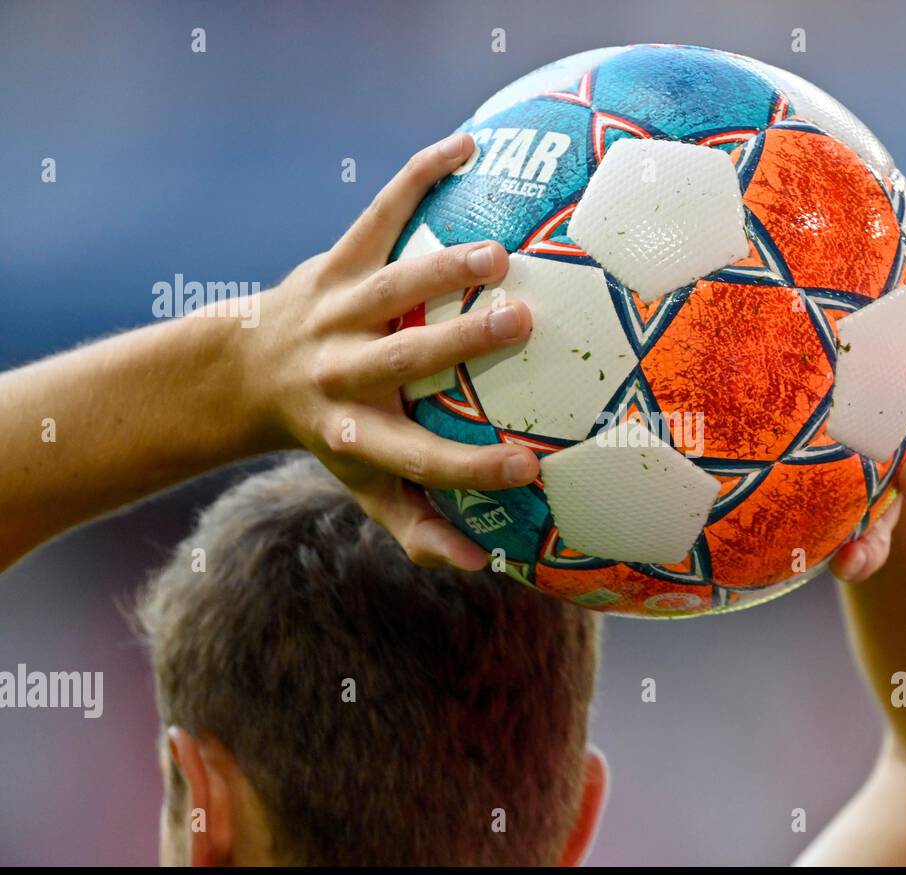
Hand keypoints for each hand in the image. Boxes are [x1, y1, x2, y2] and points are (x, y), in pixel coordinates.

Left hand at [237, 133, 536, 569]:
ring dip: (441, 269)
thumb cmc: (329, 433)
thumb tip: (485, 566)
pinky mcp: (331, 263)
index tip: (530, 468)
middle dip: (461, 343)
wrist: (243, 368)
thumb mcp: (362, 484)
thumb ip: (418, 525)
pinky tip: (469, 145)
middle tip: (524, 323)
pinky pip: (376, 214)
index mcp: (356, 434)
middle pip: (404, 360)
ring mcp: (334, 313)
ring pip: (389, 286)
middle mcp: (342, 374)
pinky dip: (418, 177)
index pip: (419, 460)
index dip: (471, 469)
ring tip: (499, 253)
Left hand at [831, 205, 905, 582]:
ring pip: (892, 522)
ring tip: (865, 555)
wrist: (854, 458)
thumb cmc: (864, 382)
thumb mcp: (886, 332)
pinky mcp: (856, 530)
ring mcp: (883, 497)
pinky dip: (860, 560)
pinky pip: (862, 550)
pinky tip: (844, 567)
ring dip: (885, 535)